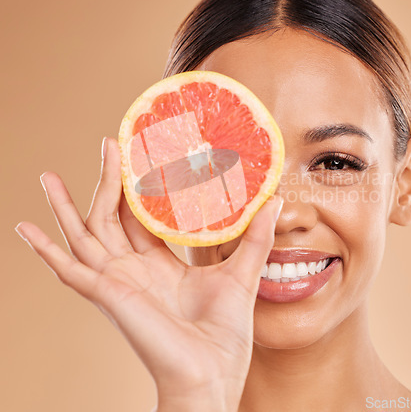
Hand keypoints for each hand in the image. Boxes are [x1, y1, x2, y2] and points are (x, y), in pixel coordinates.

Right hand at [15, 137, 282, 411]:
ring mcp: (117, 282)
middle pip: (111, 218)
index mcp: (161, 266)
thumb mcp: (241, 272)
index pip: (141, 218)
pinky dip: (45, 252)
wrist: (213, 375)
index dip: (137, 188)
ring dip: (66, 206)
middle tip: (106, 144)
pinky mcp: (108, 295)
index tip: (137, 157)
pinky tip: (25, 230)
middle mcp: (134, 271)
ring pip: (84, 235)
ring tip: (49, 177)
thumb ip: (256, 236)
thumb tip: (275, 200)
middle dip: (106, 182)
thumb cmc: (224, 333)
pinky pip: (69, 271)